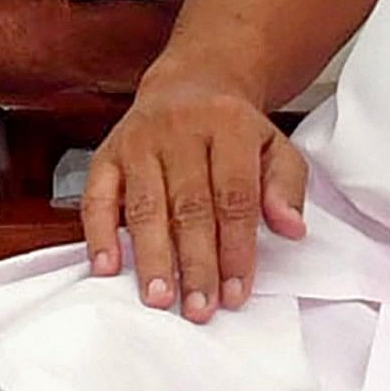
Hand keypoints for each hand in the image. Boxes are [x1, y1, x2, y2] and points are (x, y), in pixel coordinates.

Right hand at [78, 65, 306, 319]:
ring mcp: (139, 141)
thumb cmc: (235, 129)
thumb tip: (292, 229)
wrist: (190, 82)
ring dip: (151, 256)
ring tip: (159, 299)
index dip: (236, 248)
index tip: (236, 293)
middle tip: (199, 308)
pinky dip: (100, 233)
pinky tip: (107, 267)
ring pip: (145, 205)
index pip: (234, 196)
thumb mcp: (275, 145)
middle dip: (196, 262)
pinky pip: (97, 196)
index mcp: (228, 125)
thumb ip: (286, 187)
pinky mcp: (107, 153)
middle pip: (189, 206)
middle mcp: (180, 129)